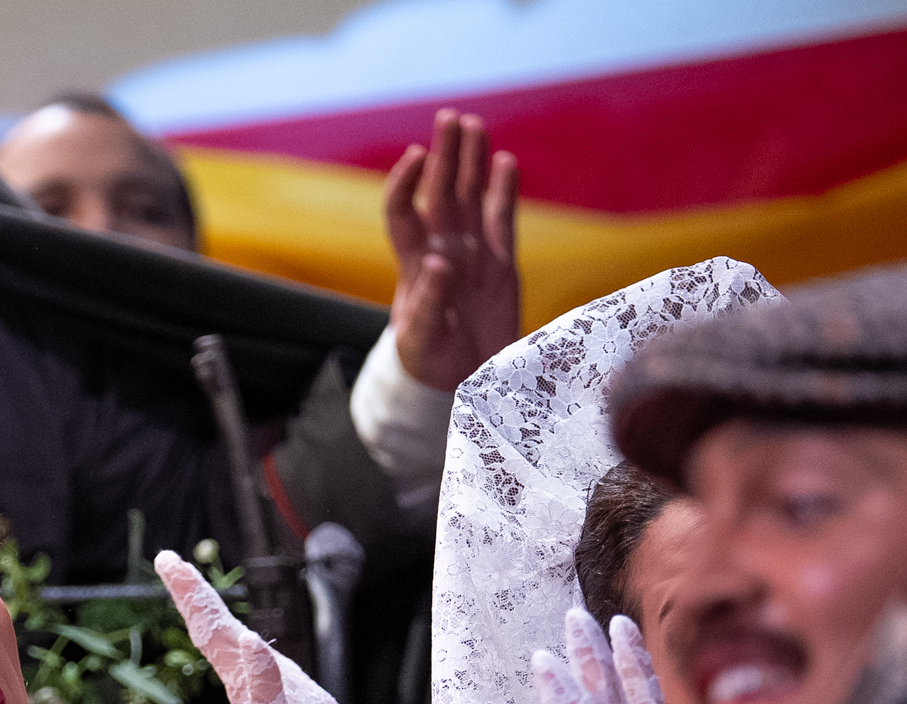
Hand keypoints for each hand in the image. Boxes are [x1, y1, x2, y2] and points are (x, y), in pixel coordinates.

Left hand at [158, 552, 397, 703]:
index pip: (212, 629)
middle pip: (217, 632)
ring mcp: (270, 700)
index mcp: (245, 687)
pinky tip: (256, 646)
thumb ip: (266, 691)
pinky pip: (269, 673)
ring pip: (237, 650)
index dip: (191, 592)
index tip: (167, 559)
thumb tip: (248, 641)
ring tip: (200, 596)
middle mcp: (250, 689)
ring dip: (218, 620)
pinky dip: (259, 651)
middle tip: (171, 562)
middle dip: (196, 595)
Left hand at [383, 109, 520, 391]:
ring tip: (473, 124)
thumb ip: (428, 302)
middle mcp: (441, 250)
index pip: (402, 213)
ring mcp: (471, 255)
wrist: (459, 383)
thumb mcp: (421, 340)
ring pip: (470, 198)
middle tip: (449, 118)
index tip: (416, 155)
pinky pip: (501, 221)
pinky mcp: (500, 266)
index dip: (405, 184)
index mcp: (413, 265)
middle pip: (439, 193)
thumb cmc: (429, 364)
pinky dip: (503, 193)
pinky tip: (505, 162)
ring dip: (471, 162)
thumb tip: (438, 262)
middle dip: (444, 155)